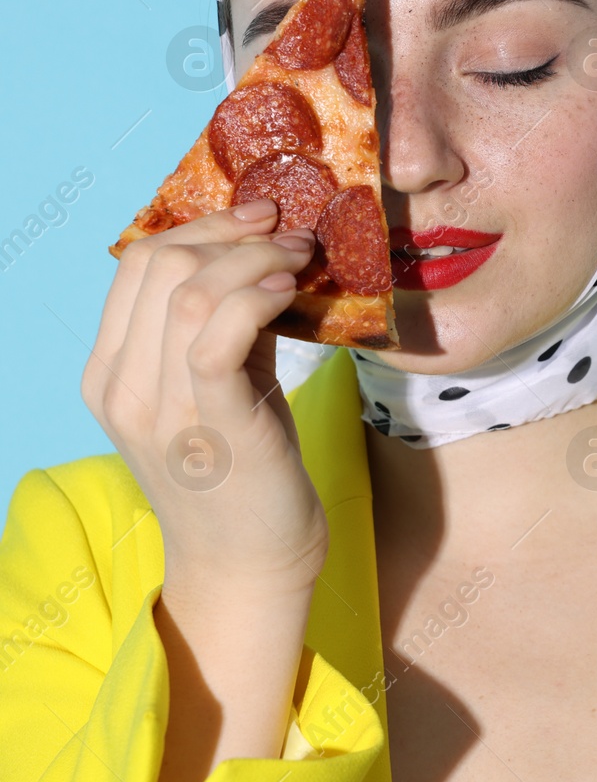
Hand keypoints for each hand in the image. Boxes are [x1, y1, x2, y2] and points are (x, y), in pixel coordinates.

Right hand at [83, 198, 328, 593]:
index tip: (260, 218)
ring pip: (186, 291)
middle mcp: (122, 386)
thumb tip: (265, 256)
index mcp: (111, 371)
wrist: (248, 564)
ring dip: (253, 259)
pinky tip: (289, 293)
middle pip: (160, 265)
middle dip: (232, 233)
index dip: (202, 226)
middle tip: (290, 234)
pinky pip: (215, 336)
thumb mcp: (222, 384)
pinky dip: (254, 299)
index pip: (137, 265)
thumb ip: (226, 325)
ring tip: (300, 260)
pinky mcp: (209, 424)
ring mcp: (158, 408)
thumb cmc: (244, 470)